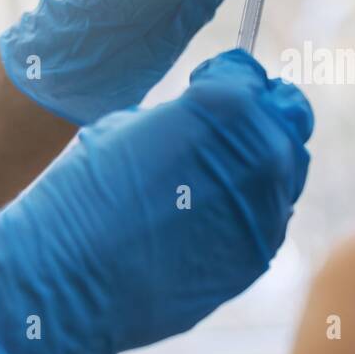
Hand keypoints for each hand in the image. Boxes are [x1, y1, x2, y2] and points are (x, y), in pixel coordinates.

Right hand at [0, 50, 313, 353]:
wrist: (66, 279)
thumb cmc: (83, 193)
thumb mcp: (129, 126)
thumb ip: (185, 116)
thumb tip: (206, 122)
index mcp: (229, 106)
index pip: (249, 74)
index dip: (224, 78)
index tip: (207, 89)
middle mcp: (264, 153)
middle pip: (288, 118)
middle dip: (259, 117)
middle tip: (221, 131)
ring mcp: (267, 209)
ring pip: (284, 173)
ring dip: (257, 167)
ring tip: (206, 180)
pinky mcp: (259, 255)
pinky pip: (267, 219)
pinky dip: (245, 212)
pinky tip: (201, 221)